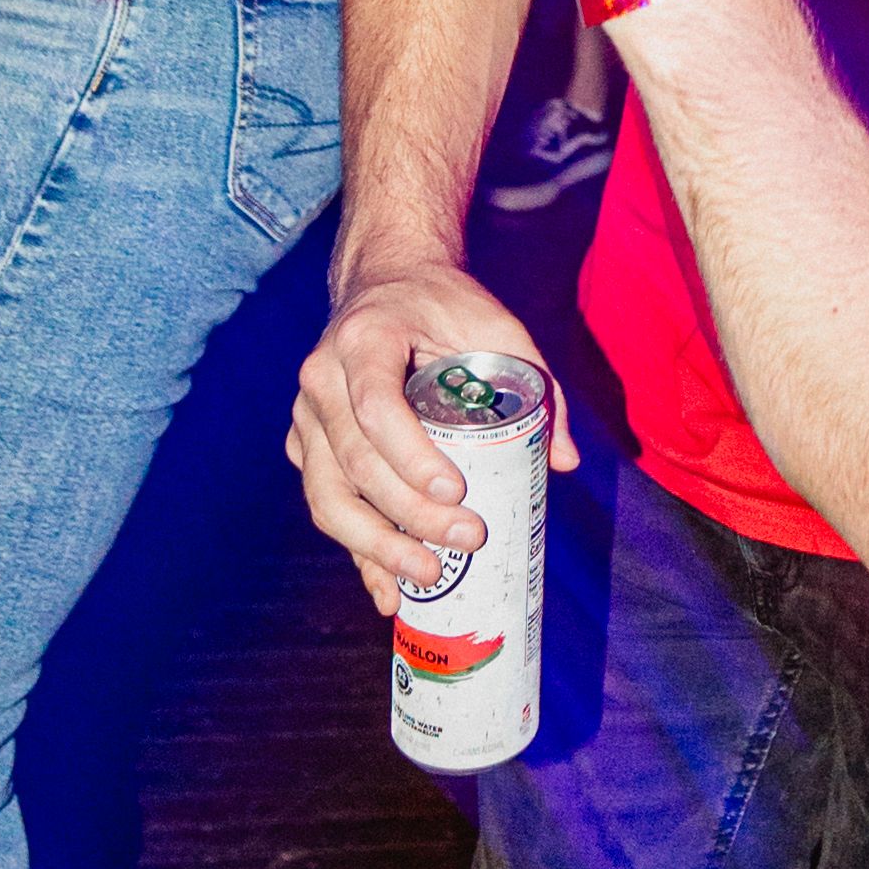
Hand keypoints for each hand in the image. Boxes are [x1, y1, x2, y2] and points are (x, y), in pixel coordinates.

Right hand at [290, 253, 579, 616]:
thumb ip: (537, 382)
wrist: (385, 279)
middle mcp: (320, 378)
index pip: (375, 406)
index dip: (409, 456)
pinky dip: (355, 549)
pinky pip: (325, 503)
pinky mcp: (305, 445)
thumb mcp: (497, 324)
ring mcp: (305, 416)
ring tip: (426, 576)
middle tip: (466, 540)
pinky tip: (385, 589)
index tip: (455, 490)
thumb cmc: (443, 303)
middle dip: (407, 513)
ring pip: (326, 494)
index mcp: (362, 339)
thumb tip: (564, 462)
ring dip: (373, 546)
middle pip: (352, 461)